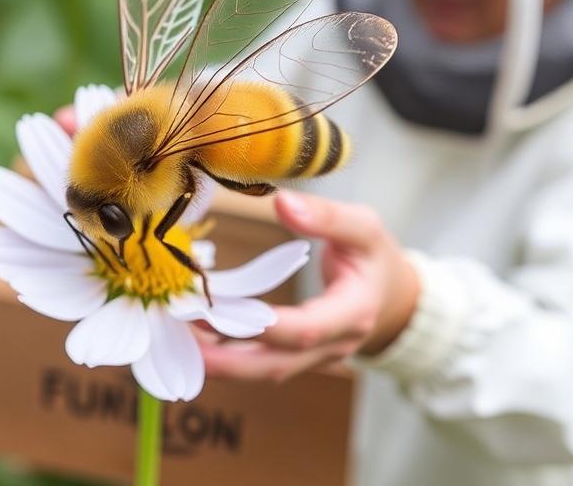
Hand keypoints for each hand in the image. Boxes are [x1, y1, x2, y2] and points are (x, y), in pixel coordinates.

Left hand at [199, 190, 420, 382]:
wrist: (395, 299)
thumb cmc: (376, 257)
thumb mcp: (364, 227)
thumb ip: (326, 216)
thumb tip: (282, 202)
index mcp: (352, 313)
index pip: (306, 328)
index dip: (264, 324)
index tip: (221, 308)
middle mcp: (332, 345)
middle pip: (276, 365)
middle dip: (227, 358)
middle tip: (183, 337)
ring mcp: (314, 358)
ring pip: (263, 370)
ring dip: (219, 360)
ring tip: (177, 335)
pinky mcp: (297, 358)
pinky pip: (260, 363)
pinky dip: (227, 354)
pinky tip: (194, 336)